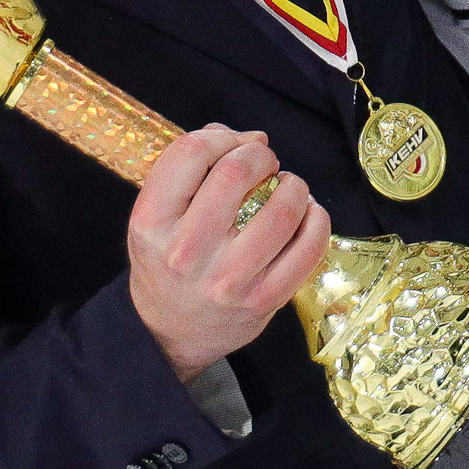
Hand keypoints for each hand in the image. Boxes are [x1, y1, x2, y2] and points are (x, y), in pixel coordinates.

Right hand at [128, 126, 330, 384]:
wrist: (169, 332)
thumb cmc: (167, 261)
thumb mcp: (157, 214)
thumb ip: (192, 167)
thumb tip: (252, 136)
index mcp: (151, 223)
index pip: (190, 153)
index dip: (221, 136)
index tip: (232, 142)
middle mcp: (187, 252)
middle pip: (236, 172)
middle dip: (260, 155)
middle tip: (264, 162)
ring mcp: (228, 280)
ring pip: (281, 209)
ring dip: (294, 185)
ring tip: (287, 187)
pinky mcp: (264, 299)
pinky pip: (308, 247)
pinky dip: (316, 219)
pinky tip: (307, 213)